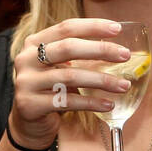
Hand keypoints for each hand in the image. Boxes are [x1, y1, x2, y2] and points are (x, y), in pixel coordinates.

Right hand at [10, 18, 132, 147]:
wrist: (28, 123)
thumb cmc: (50, 90)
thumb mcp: (58, 67)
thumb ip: (76, 55)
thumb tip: (117, 48)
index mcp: (33, 43)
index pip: (66, 28)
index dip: (93, 27)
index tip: (117, 29)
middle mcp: (26, 59)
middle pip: (67, 48)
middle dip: (100, 50)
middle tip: (125, 55)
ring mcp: (26, 82)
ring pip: (70, 77)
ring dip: (102, 80)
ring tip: (123, 86)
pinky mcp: (30, 105)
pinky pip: (67, 101)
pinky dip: (91, 103)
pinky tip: (108, 104)